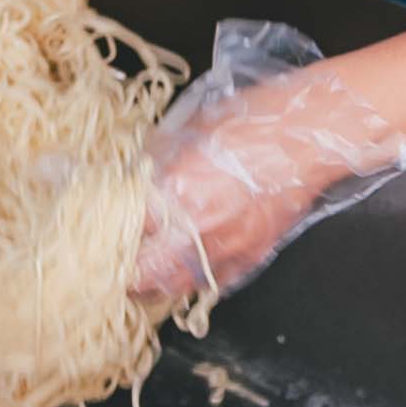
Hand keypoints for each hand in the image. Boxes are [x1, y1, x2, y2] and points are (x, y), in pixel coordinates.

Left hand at [128, 24, 405, 303]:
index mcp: (175, 192)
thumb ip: (157, 158)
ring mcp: (227, 247)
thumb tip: (134, 171)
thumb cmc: (254, 121)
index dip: (105, 231)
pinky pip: (214, 283)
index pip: (124, 227)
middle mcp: (197, 229)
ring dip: (154, 284)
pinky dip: (194, 282)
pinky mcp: (252, 254)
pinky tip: (184, 273)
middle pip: (143, 272)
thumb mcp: (192, 128)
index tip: (94, 232)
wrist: (310, 136)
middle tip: (111, 268)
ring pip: (176, 285)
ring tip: (139, 279)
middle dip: (124, 273)